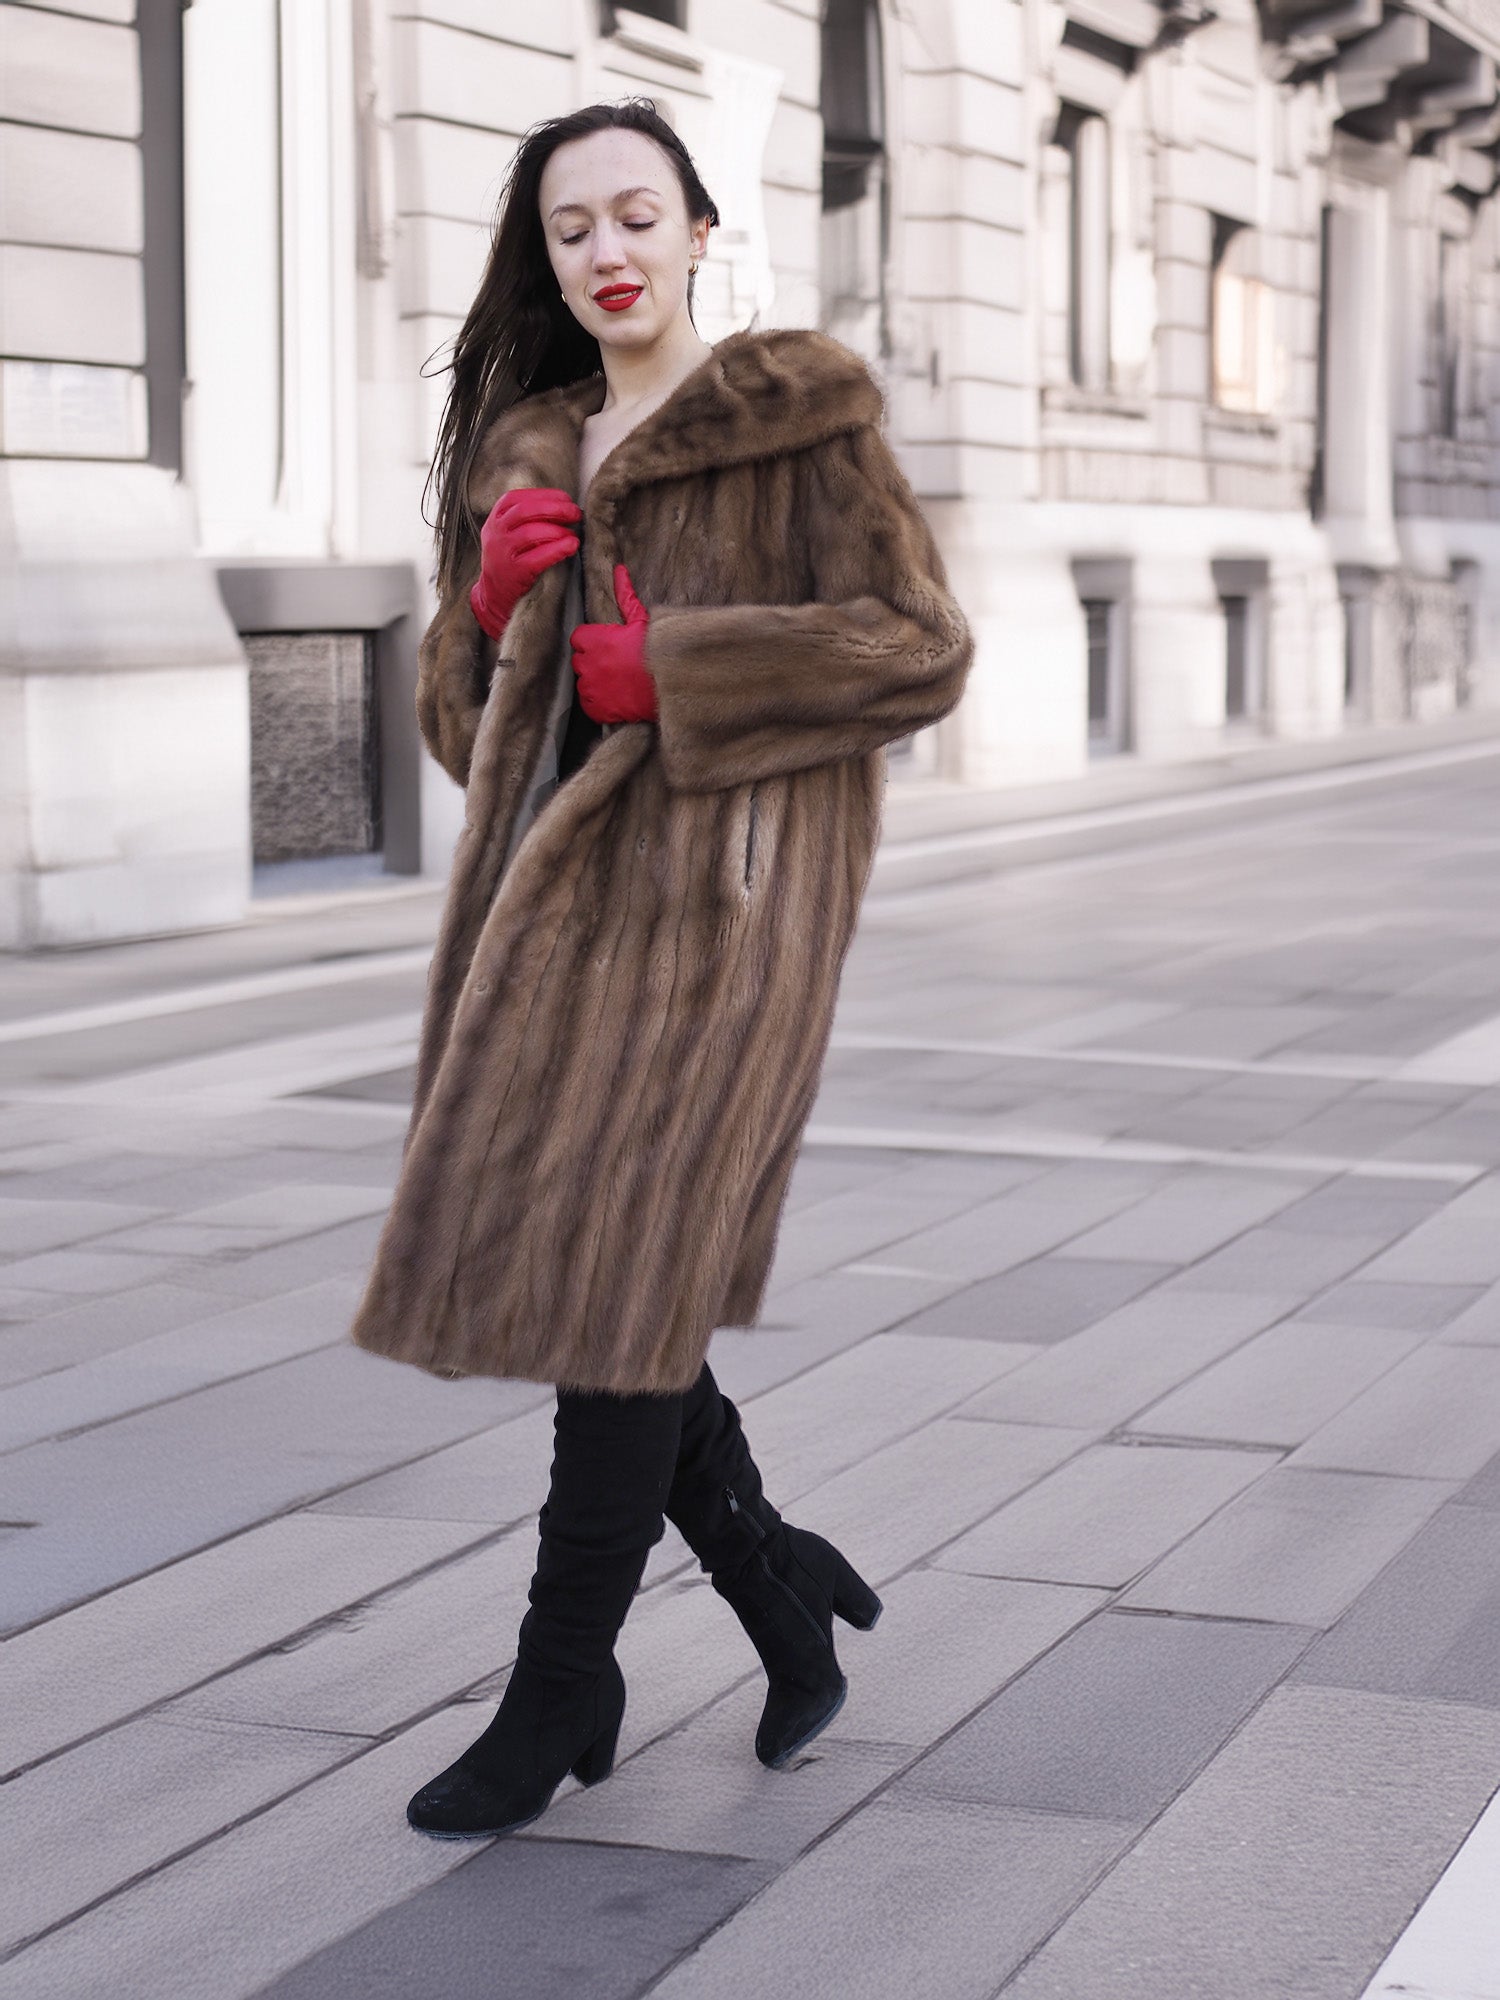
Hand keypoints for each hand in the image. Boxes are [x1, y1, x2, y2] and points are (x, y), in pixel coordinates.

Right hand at [469, 486, 580, 639]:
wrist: (494, 594)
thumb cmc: (510, 558)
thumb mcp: (509, 532)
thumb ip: (528, 517)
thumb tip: (564, 505)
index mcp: (496, 517)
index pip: (519, 498)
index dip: (545, 496)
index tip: (566, 499)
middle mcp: (496, 532)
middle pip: (526, 511)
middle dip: (554, 509)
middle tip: (575, 513)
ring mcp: (502, 552)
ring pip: (530, 533)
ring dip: (557, 531)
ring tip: (573, 534)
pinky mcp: (514, 572)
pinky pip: (537, 558)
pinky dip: (557, 550)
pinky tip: (571, 546)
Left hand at [570, 565, 657, 724]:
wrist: (672, 687)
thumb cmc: (658, 651)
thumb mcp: (643, 621)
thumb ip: (626, 596)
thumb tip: (618, 570)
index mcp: (596, 639)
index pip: (578, 638)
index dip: (591, 641)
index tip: (606, 645)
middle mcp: (589, 663)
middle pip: (579, 660)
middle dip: (592, 661)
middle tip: (615, 664)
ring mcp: (591, 688)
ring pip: (583, 683)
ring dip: (596, 682)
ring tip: (618, 681)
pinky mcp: (596, 709)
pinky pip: (589, 704)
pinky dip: (600, 702)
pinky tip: (618, 696)